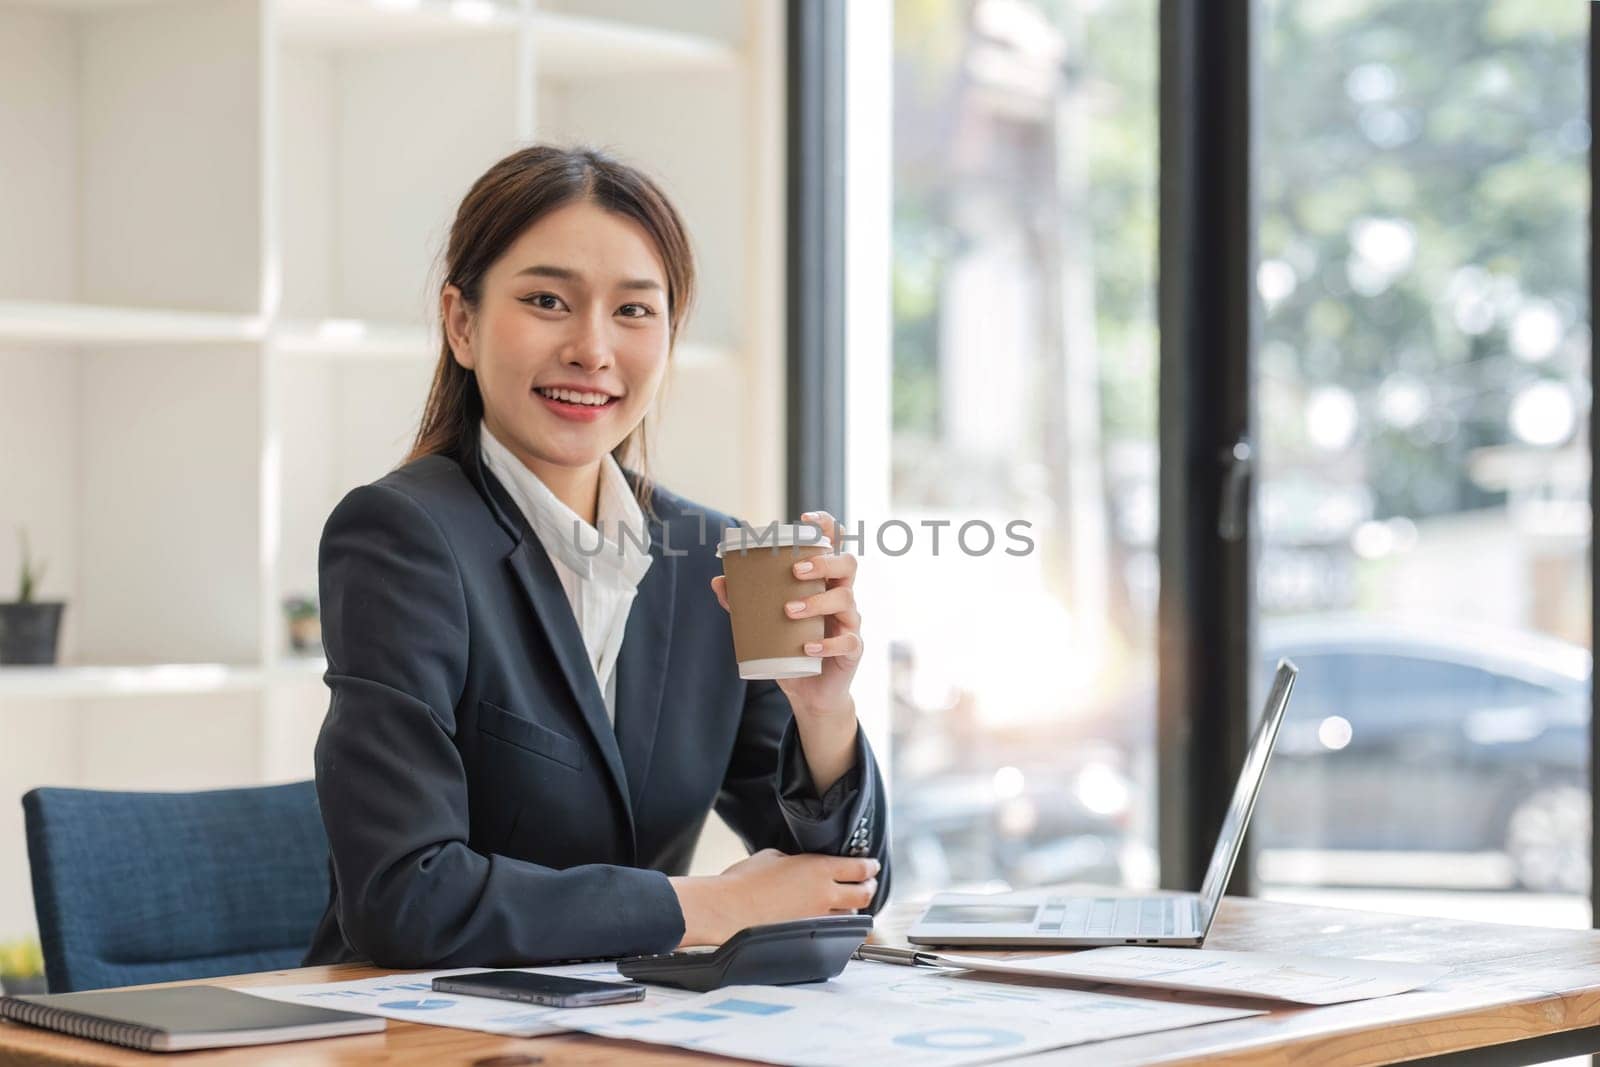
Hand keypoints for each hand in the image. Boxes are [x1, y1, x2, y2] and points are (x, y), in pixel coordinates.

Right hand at [670, 849, 880, 945]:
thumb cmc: (744, 881)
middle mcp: (824, 894)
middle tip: (869, 883)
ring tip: (848, 902)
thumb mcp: (774, 856)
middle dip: (870, 887)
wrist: (728, 909)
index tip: (871, 865)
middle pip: (864, 894)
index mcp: (819, 869)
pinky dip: (834, 922)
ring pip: (850, 914)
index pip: (859, 868)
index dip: (869, 867)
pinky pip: (830, 928)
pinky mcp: (806, 934)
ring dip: (852, 907)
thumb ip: (797, 860)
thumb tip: (802, 865)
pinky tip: (827, 919)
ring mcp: (817, 918)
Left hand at [710, 509, 862, 719]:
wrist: (810, 692)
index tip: (805, 518)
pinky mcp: (852, 649)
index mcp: (823, 582)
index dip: (825, 526)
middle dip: (824, 562)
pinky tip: (807, 647)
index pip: (832, 546)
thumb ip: (744, 602)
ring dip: (817, 602)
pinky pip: (848, 641)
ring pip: (845, 599)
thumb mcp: (766, 624)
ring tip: (789, 610)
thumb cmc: (791, 648)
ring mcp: (850, 621)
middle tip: (796, 570)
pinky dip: (826, 643)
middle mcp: (841, 595)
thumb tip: (718, 581)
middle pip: (847, 564)